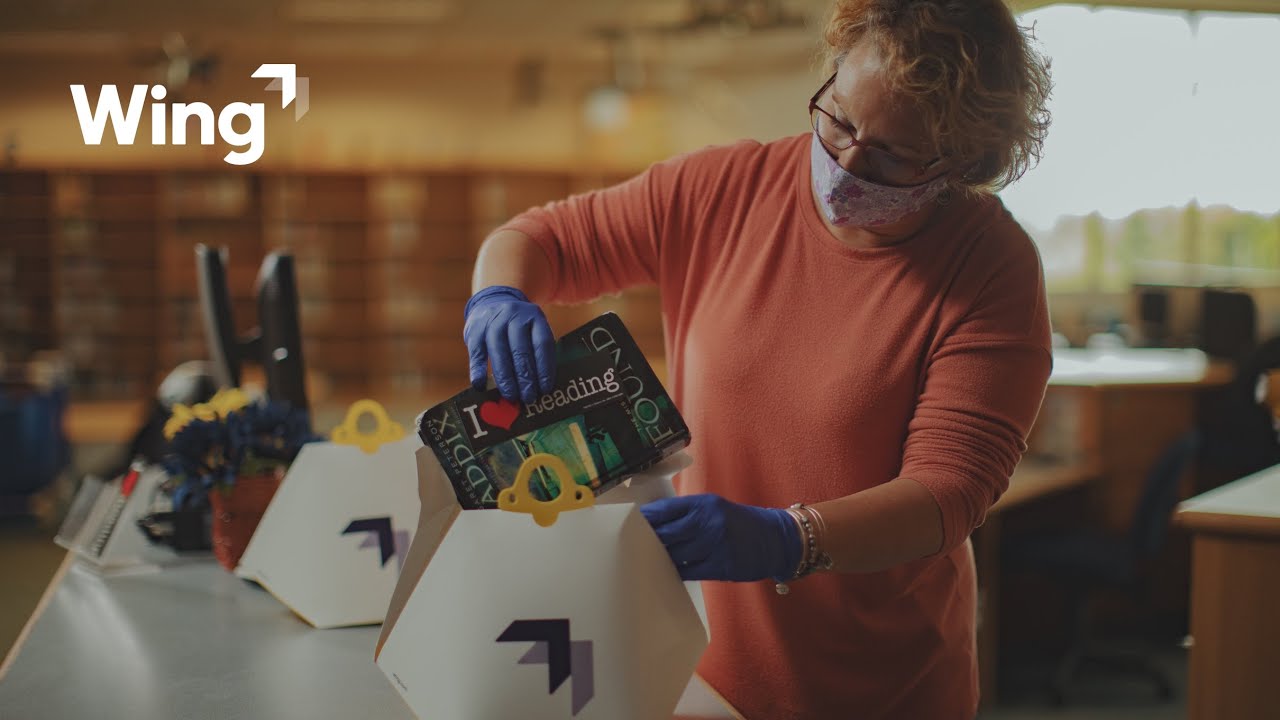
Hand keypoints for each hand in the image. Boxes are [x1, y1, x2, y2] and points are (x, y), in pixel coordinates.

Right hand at [463, 286, 556, 403]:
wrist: (493, 301)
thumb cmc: (518, 327)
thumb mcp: (532, 329)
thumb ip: (536, 352)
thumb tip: (539, 387)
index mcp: (534, 316)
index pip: (542, 344)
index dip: (544, 368)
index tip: (545, 388)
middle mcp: (514, 316)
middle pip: (521, 350)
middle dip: (525, 377)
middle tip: (529, 398)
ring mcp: (493, 322)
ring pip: (500, 351)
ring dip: (505, 377)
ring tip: (511, 396)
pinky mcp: (475, 330)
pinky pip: (477, 353)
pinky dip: (478, 370)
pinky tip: (480, 386)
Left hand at [640, 494, 801, 582]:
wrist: (775, 538)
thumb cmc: (738, 523)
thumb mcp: (714, 508)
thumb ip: (686, 513)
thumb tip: (651, 522)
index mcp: (704, 503)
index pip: (665, 510)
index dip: (644, 519)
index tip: (626, 525)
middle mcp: (709, 522)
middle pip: (666, 534)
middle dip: (646, 541)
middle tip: (628, 547)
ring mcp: (716, 545)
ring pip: (675, 554)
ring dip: (658, 559)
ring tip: (642, 562)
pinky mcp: (722, 566)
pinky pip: (688, 571)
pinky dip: (675, 572)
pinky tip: (666, 572)